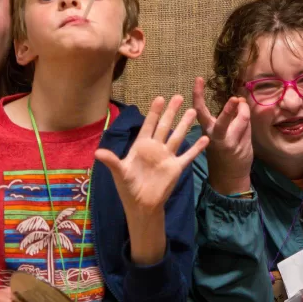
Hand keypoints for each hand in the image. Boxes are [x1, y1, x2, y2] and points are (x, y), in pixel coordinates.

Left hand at [96, 95, 208, 214]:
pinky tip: (205, 139)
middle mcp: (155, 148)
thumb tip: (97, 152)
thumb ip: (112, 161)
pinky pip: (187, 156)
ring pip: (178, 137)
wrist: (141, 205)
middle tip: (179, 96)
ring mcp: (167, 157)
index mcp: (141, 146)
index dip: (154, 112)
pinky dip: (196, 148)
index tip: (160, 98)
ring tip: (192, 111)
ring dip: (185, 124)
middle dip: (171, 112)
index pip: (148, 125)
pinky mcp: (176, 168)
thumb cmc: (128, 188)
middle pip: (165, 126)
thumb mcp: (119, 173)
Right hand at [193, 78, 253, 195]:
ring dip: (244, 110)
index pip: (199, 110)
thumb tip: (239, 99)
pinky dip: (247, 120)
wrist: (227, 176)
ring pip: (241, 120)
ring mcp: (227, 142)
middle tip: (235, 99)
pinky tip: (245, 119)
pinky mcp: (238, 147)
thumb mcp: (222, 132)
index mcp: (206, 128)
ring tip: (242, 104)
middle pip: (222, 119)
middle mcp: (214, 135)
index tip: (198, 79)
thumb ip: (231, 116)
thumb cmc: (224, 150)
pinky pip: (247, 128)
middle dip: (229, 109)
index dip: (198, 94)